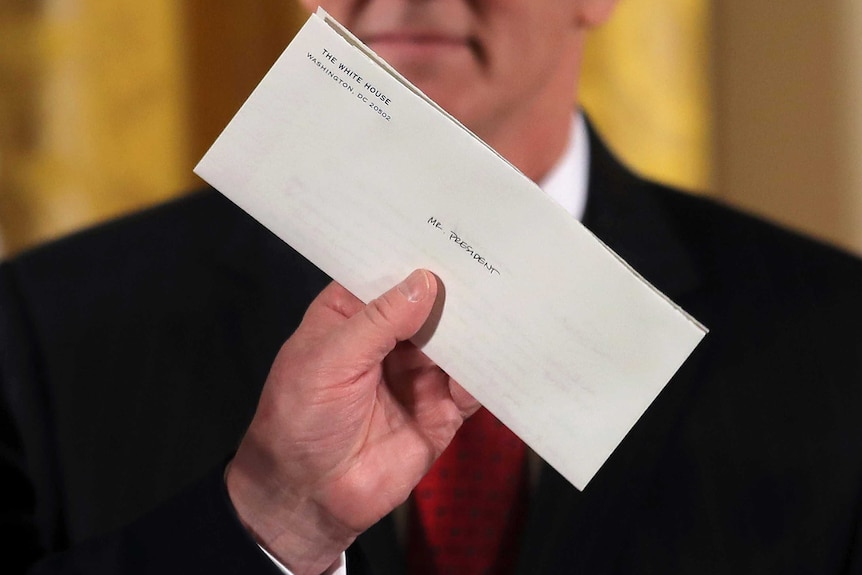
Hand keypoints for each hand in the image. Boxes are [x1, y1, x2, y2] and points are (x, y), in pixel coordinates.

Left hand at [226, 269, 478, 574]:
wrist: (308, 498)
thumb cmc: (299, 421)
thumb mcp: (328, 361)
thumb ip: (377, 322)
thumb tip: (424, 283)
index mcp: (352, 316)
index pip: (387, 276)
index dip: (412, 255)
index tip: (447, 230)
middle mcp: (388, 340)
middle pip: (430, 306)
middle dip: (455, 289)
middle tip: (488, 262)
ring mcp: (417, 374)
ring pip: (457, 342)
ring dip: (477, 327)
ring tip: (503, 302)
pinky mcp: (441, 410)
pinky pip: (472, 387)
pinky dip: (487, 373)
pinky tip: (500, 356)